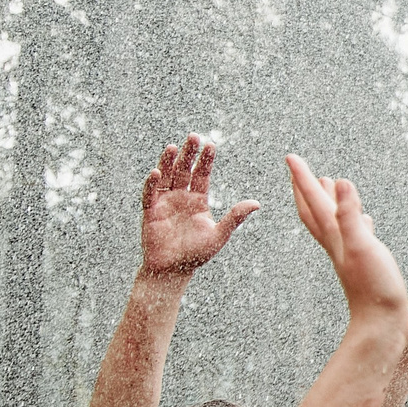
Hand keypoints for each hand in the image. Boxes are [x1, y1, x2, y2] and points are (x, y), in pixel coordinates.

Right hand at [139, 135, 259, 277]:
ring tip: (173, 147)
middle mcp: (181, 197)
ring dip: (168, 162)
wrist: (173, 270)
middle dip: (189, 154)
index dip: (206, 160)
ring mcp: (164, 203)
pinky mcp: (150, 212)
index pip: (202, 175)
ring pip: (166, 177)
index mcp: (198, 200)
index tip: (211, 144)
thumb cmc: (196, 254)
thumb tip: (257, 203)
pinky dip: (152, 183)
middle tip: (194, 136)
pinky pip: (150, 194)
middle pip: (184, 170)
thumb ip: (234, 217)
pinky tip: (156, 172)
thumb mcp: (219, 234)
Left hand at [286, 157, 407, 322]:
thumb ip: (349, 215)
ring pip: (333, 221)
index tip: (290, 156)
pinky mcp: (365, 262)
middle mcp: (338, 243)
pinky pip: (355, 234)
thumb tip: (341, 181)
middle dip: (306, 188)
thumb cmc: (374, 287)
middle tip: (298, 168)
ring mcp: (350, 253)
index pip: (313, 200)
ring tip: (329, 185)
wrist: (383, 324)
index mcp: (334, 235)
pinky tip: (364, 219)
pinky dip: (355, 221)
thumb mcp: (362, 246)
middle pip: (314, 210)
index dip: (302, 177)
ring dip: (327, 202)